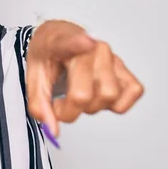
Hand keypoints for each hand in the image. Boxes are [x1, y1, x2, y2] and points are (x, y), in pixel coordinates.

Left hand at [25, 20, 144, 141]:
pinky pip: (133, 92)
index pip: (70, 42)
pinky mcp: (125, 68)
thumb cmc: (48, 56)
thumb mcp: (34, 78)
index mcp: (62, 43)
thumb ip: (39, 105)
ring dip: (93, 107)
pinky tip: (99, 96)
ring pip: (109, 95)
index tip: (87, 42)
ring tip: (81, 96)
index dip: (78, 43)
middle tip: (61, 103)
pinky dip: (117, 104)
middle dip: (70, 110)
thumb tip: (53, 130)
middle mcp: (92, 47)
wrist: (59, 38)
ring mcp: (111, 56)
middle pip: (84, 94)